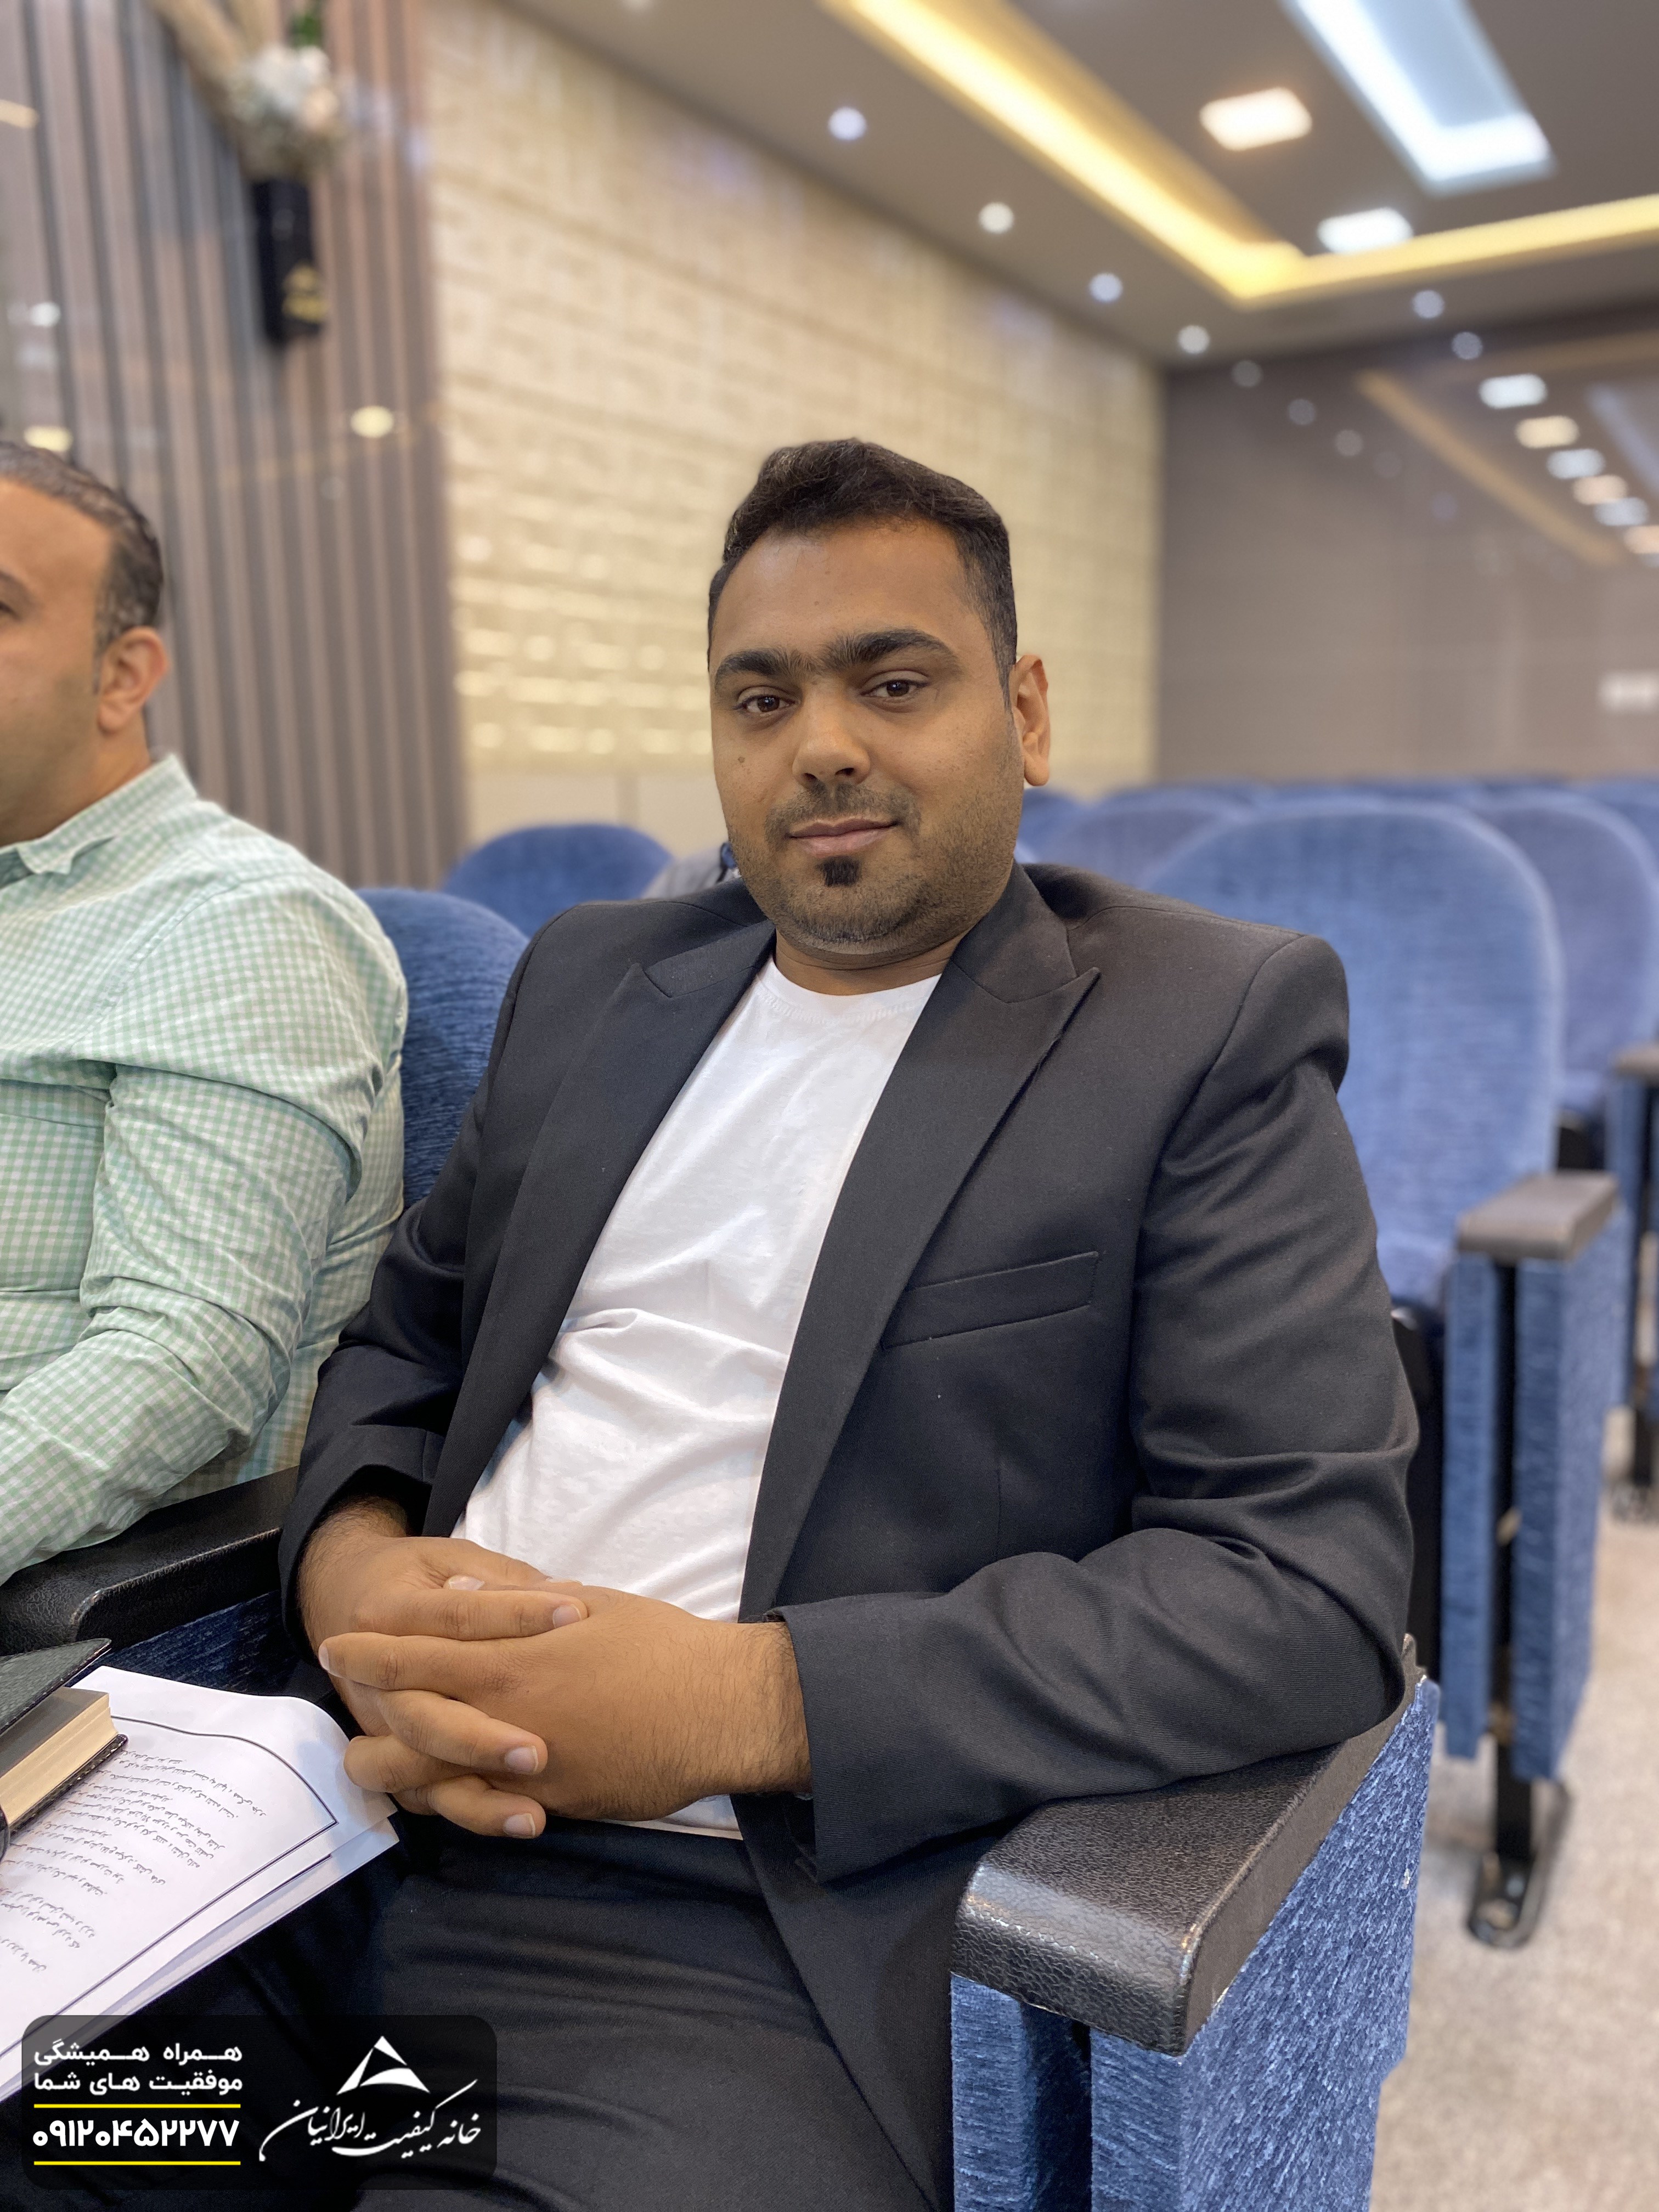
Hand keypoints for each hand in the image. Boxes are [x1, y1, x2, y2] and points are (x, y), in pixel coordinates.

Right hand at [297, 1497, 592, 1831]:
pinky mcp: (397, 1762)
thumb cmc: (416, 1575)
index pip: (454, 1617)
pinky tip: (530, 1818)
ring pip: (417, 1770)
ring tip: (536, 1812)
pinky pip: (431, 1797)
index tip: (576, 1612)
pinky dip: (479, 1811)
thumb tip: (567, 1599)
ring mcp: (380, 1727)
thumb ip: (502, 1583)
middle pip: (422, 1715)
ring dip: (477, 1795)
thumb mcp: (453, 1558)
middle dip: (480, 1737)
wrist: (342, 1593)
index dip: (515, 1613)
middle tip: (540, 1752)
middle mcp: (373, 1679)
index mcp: (386, 1612)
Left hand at [321, 1587, 810, 1838]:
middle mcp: (504, 1714)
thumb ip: (517, 1605)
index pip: (417, 1653)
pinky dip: (444, 1800)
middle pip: (405, 1723)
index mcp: (510, 1657)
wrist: (715, 1709)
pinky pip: (476, 1808)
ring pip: (429, 1777)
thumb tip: (464, 1595)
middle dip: (363, 1718)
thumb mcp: (587, 1604)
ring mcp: (521, 1767)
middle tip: (340, 1715)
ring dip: (391, 1771)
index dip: (370, 1651)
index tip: (339, 1643)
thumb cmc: (656, 1646)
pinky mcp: (548, 1803)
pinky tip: (431, 1793)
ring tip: (367, 1763)